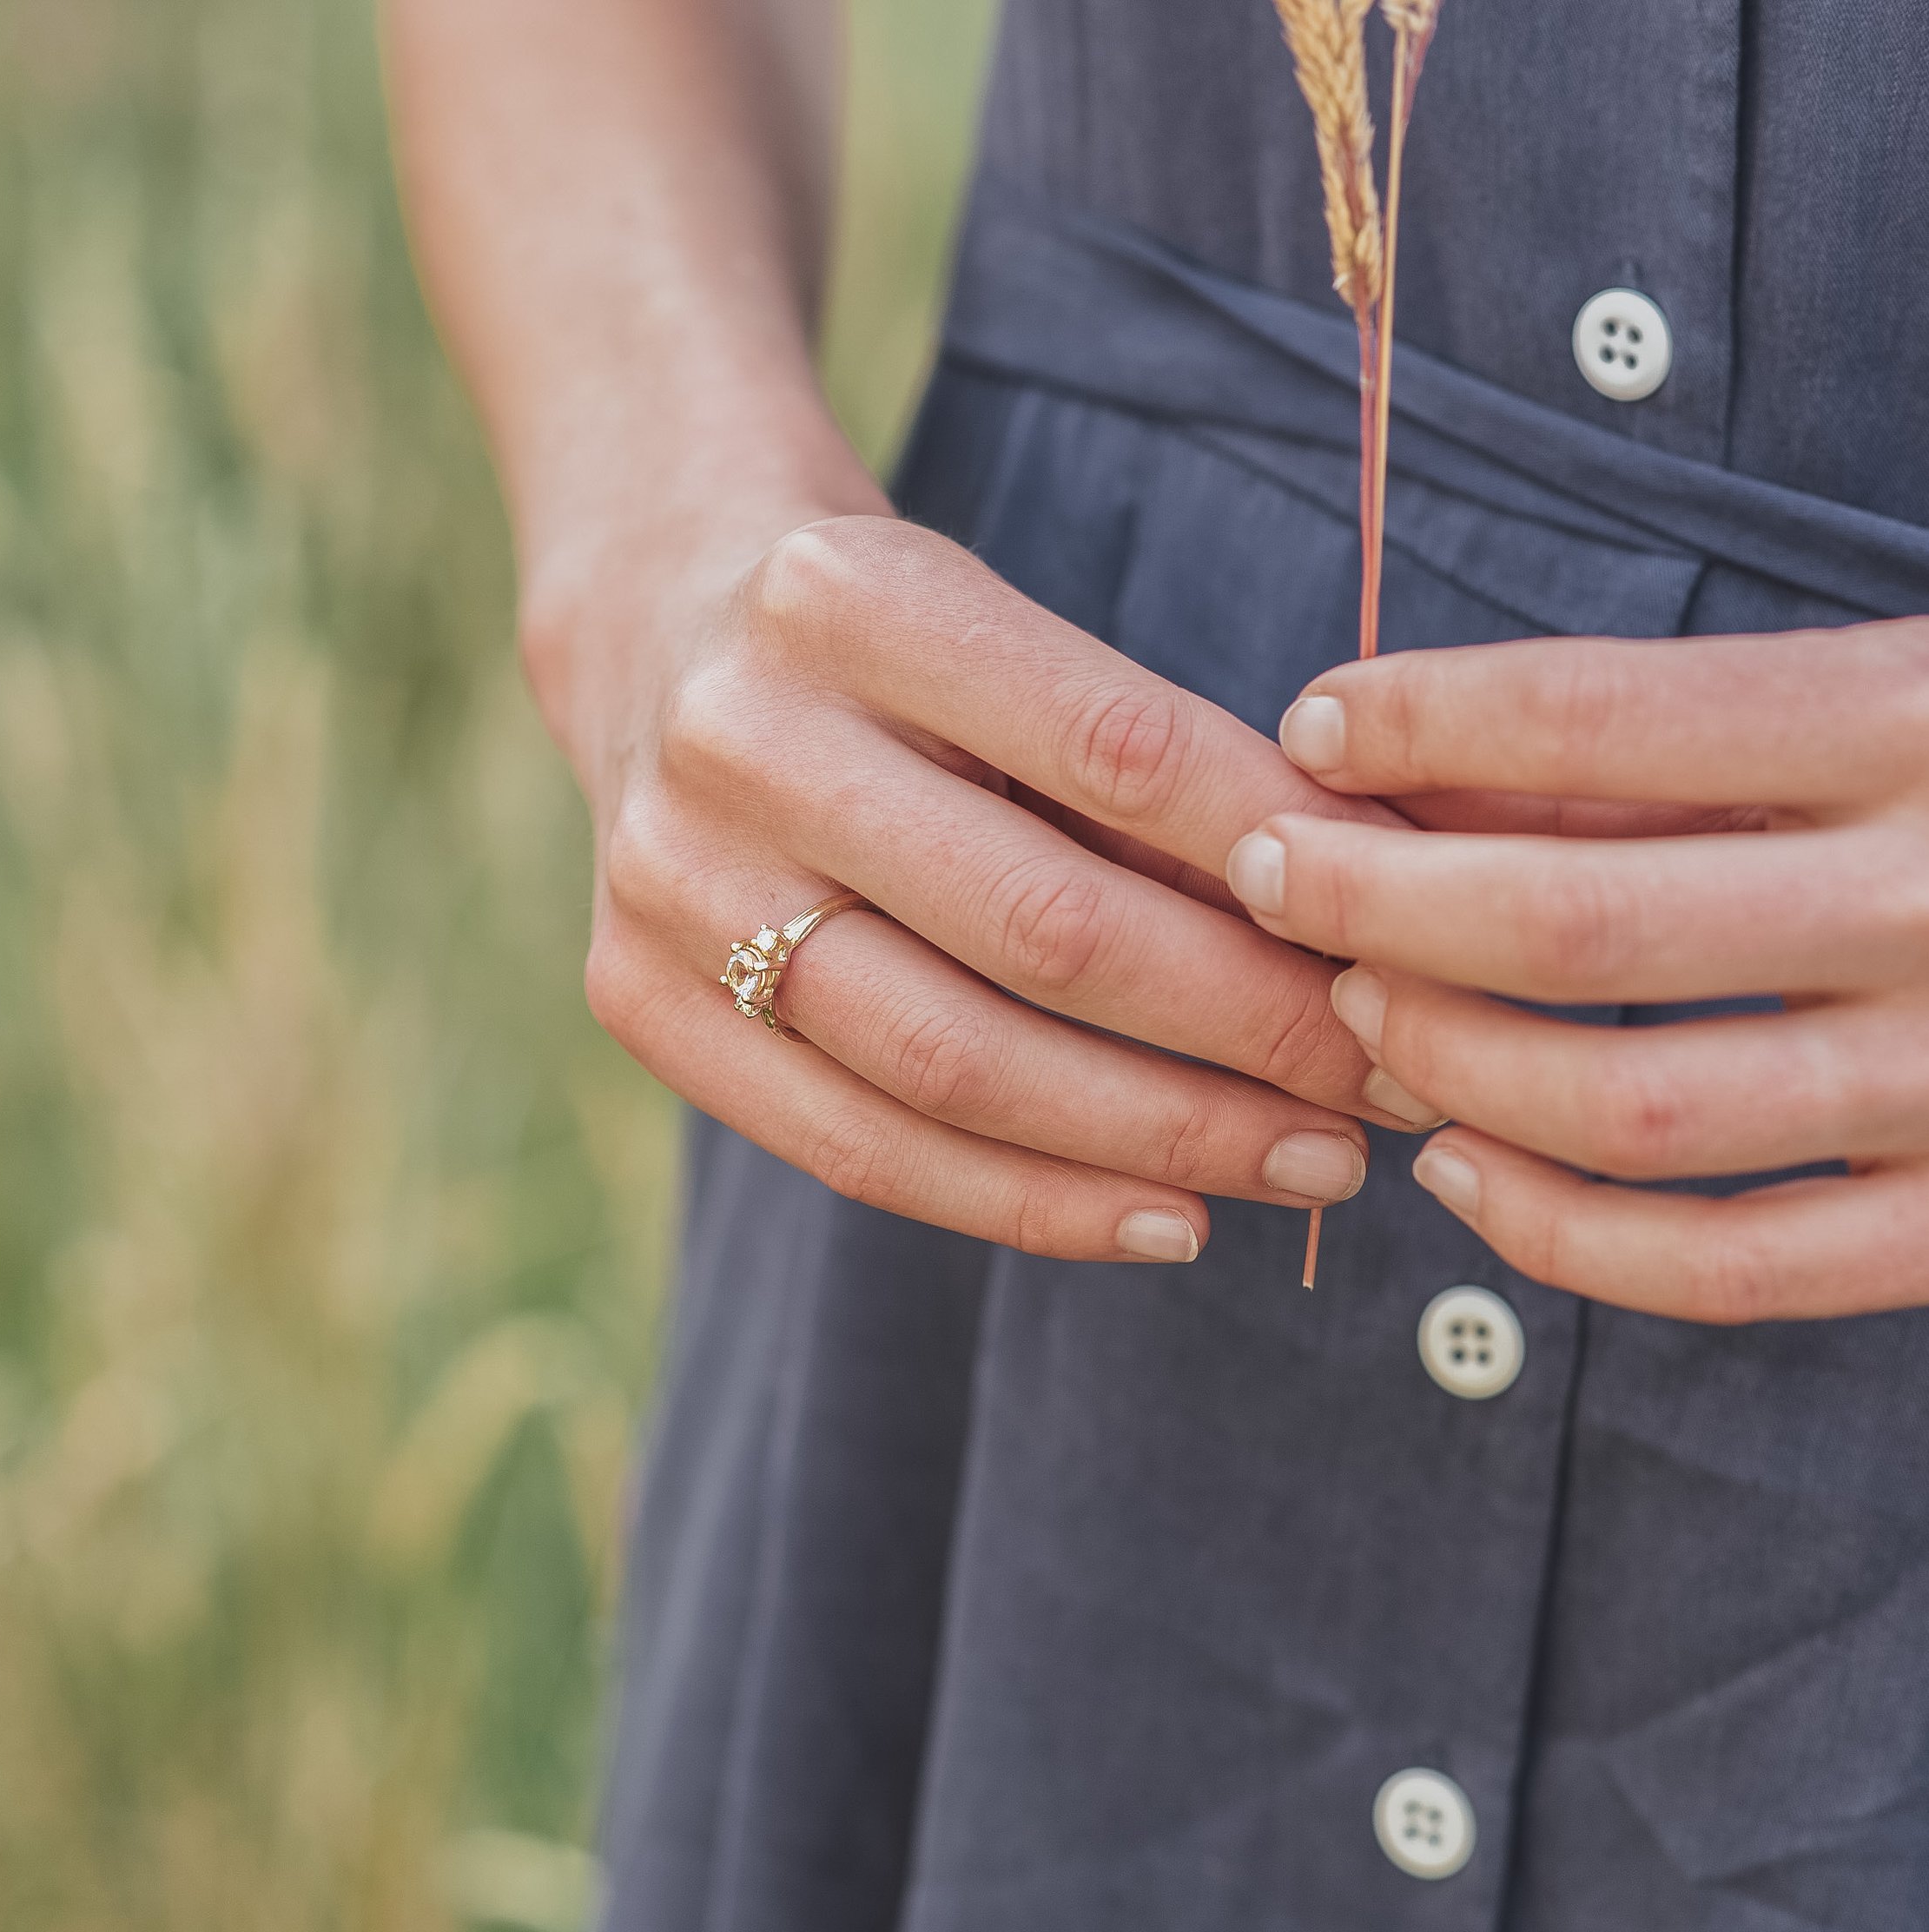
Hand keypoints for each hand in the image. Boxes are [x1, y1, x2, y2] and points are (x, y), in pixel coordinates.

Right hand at [533, 504, 1427, 1263]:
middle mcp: (736, 739)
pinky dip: (1024, 1202)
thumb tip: (1357, 923)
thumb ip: (1156, 773)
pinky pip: (855, 1148)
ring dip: (1157, 1138)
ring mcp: (662, 883)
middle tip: (1386, 1093)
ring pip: (949, 1065)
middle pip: (1040, 930)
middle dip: (1248, 1030)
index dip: (1284, 871)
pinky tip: (1155, 1219)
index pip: (1116, 751)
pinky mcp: (632, 997)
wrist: (654, 627)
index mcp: (843, 598)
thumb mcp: (1013, 641)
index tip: (1412, 955)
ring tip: (1302, 1168)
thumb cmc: (888, 640)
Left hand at [1223, 618, 1928, 1319]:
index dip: (1429, 718)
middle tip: (1272, 874)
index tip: (1312, 723)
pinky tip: (1456, 1172)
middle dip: (1376, 902)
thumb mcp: (1892, 694)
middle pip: (1578, 924)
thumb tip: (1420, 767)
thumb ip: (1679, 736)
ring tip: (1350, 1017)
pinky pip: (1727, 1267)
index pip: (1616, 712)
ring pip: (1629, 1106)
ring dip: (1445, 1065)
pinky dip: (1558, 1236)